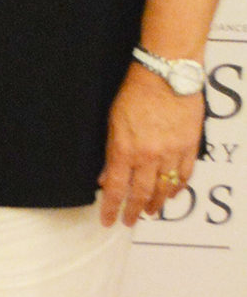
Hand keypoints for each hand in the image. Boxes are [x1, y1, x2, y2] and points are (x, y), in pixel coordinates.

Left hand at [98, 62, 203, 226]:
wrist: (165, 76)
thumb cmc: (134, 94)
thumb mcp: (112, 123)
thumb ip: (111, 154)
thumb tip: (106, 177)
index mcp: (125, 150)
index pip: (116, 189)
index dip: (111, 208)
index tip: (108, 220)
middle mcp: (148, 156)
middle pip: (141, 193)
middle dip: (134, 211)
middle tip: (130, 221)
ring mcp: (171, 153)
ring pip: (164, 188)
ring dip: (156, 203)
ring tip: (150, 211)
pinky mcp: (189, 146)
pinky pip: (184, 175)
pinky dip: (177, 188)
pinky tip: (171, 194)